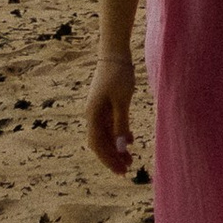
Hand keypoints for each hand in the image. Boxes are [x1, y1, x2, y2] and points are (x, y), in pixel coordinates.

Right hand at [85, 50, 135, 176]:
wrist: (114, 51)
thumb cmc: (119, 74)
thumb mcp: (122, 100)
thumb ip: (120, 124)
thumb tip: (120, 148)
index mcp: (93, 115)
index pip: (98, 144)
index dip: (108, 159)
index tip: (121, 171)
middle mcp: (92, 115)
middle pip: (100, 142)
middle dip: (112, 157)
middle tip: (126, 170)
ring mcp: (98, 109)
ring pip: (106, 135)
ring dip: (116, 148)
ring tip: (129, 159)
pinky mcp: (105, 104)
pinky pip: (110, 125)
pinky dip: (118, 134)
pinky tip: (130, 141)